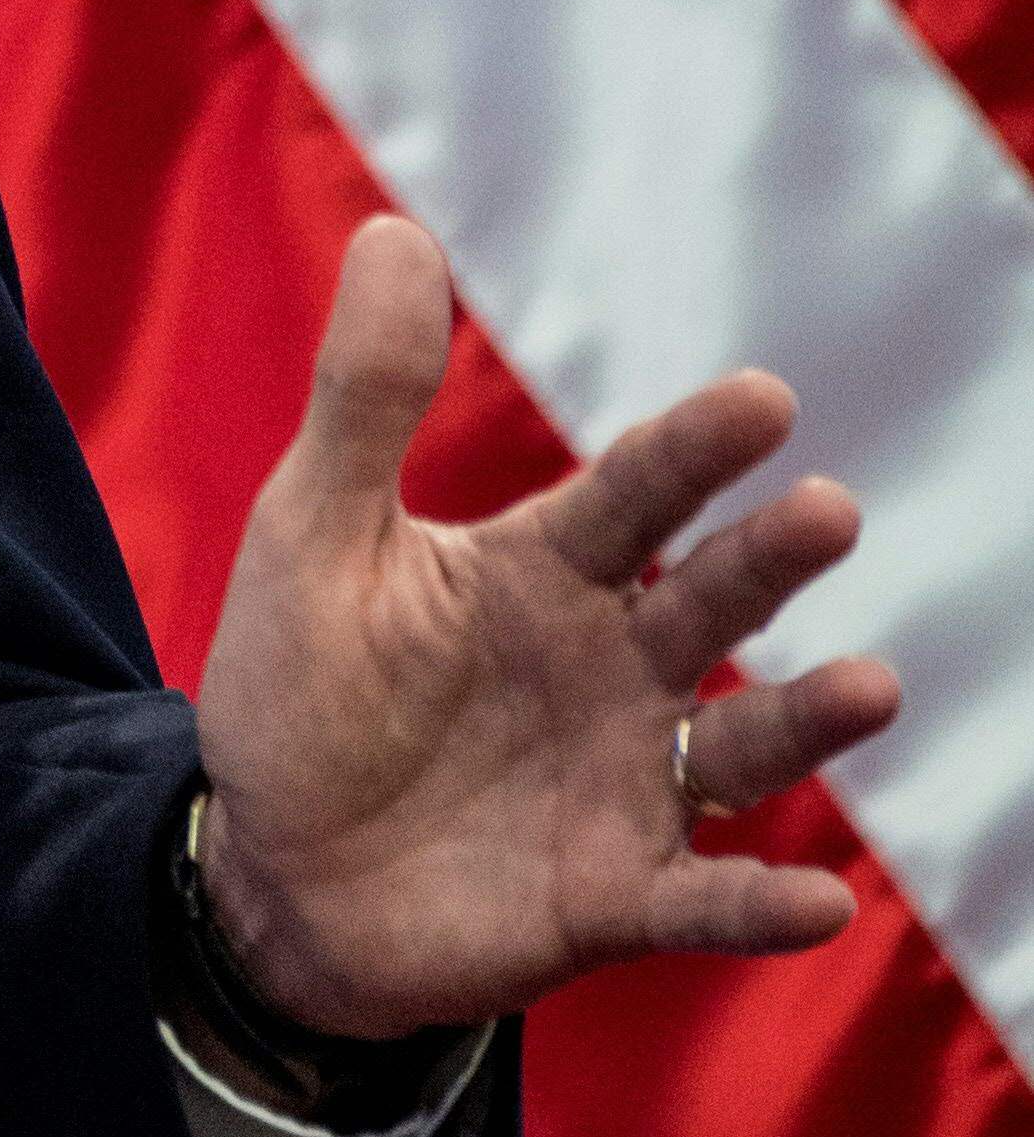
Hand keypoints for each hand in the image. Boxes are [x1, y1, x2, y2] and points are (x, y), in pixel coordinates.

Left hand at [192, 218, 903, 1037]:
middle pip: (707, 601)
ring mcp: (623, 781)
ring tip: (869, 686)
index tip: (764, 398)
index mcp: (540, 572)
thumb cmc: (297, 688)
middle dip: (768, 561)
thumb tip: (395, 231)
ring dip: (807, 722)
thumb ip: (366, 398)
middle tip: (826, 511)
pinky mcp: (612, 897)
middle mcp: (608, 667)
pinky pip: (701, 902)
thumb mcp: (314, 533)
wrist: (267, 866)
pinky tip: (822, 902)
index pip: (632, 495)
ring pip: (739, 745)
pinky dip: (760, 905)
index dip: (692, 449)